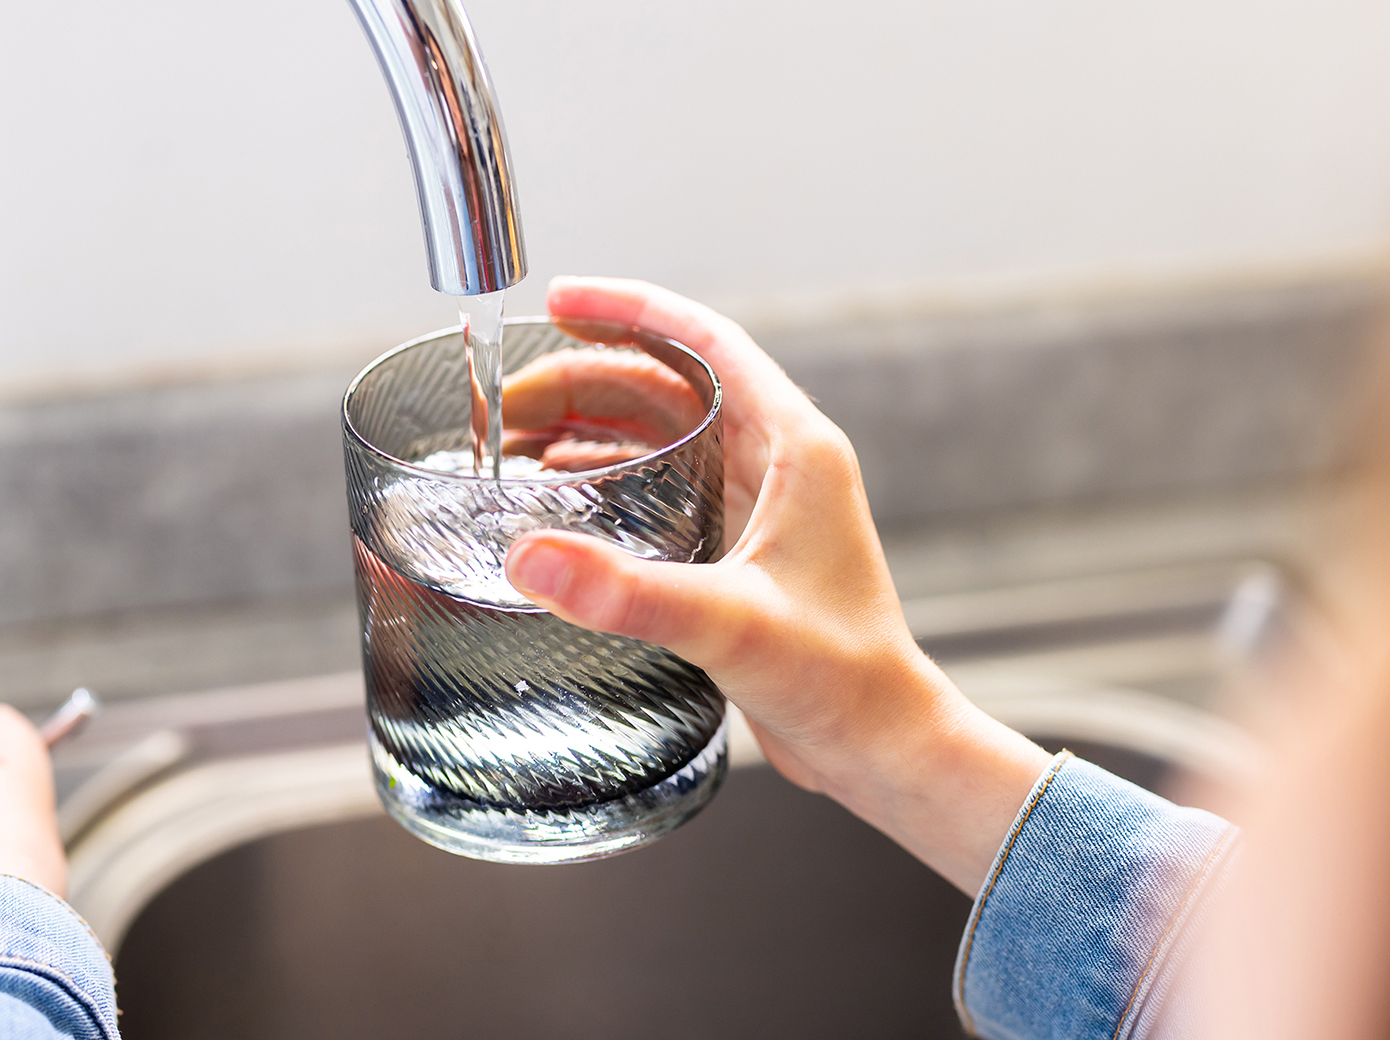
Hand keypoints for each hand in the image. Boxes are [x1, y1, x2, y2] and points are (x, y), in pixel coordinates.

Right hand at [503, 276, 1049, 894]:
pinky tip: (558, 494)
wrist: (879, 748)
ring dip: (588, 430)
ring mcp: (755, 504)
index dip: (631, 310)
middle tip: (509, 400)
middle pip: (667, 388)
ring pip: (658, 437)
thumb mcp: (731, 625)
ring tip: (515, 441)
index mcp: (793, 445)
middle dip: (584, 382)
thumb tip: (530, 557)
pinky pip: (660, 488)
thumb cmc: (843, 679)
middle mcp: (775, 461)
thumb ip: (629, 592)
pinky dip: (605, 480)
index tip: (559, 299)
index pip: (704, 342)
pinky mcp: (735, 549)